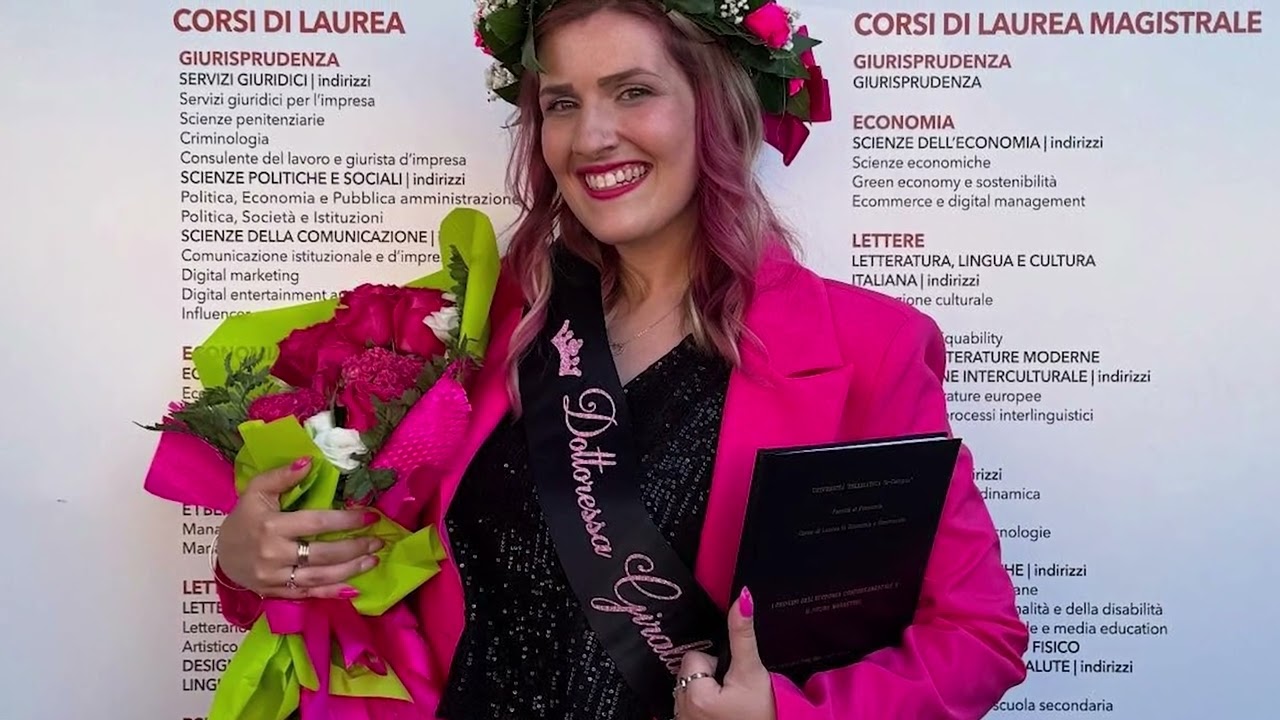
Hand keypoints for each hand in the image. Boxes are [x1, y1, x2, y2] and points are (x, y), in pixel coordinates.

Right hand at [216, 456, 381, 598]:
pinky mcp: (276, 592)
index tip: (370, 516)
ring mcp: (275, 577)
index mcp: (272, 526)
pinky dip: (331, 593)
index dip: (346, 520)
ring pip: (319, 577)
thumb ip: (282, 476)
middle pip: (322, 554)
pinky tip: (352, 589)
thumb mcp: (256, 491)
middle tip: (378, 541)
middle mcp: (274, 554)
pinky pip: (308, 594)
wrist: (221, 554)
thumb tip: (309, 461)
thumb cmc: (244, 518)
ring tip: (372, 560)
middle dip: (354, 548)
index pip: (317, 523)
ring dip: (350, 571)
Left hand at [674, 587, 775, 719]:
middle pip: (687, 673)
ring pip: (685, 689)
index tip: (731, 680)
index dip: (715, 663)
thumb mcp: (752, 671)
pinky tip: (718, 714)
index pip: (694, 657)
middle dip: (707, 677)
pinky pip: (685, 706)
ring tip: (726, 704)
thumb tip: (742, 598)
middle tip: (731, 692)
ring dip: (702, 692)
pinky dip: (699, 708)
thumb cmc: (763, 713)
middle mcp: (681, 711)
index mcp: (694, 696)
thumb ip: (742, 635)